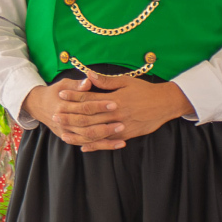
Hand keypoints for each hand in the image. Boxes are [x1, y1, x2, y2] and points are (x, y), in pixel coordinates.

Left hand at [23, 75, 191, 149]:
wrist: (166, 104)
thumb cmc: (145, 90)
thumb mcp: (127, 81)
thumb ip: (107, 81)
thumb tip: (89, 74)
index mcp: (114, 98)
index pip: (89, 97)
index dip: (74, 96)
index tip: (61, 94)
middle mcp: (116, 113)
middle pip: (88, 115)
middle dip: (70, 115)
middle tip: (55, 115)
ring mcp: (121, 126)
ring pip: (95, 131)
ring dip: (78, 132)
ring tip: (63, 133)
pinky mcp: (127, 135)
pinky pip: (107, 142)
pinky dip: (95, 145)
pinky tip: (83, 146)